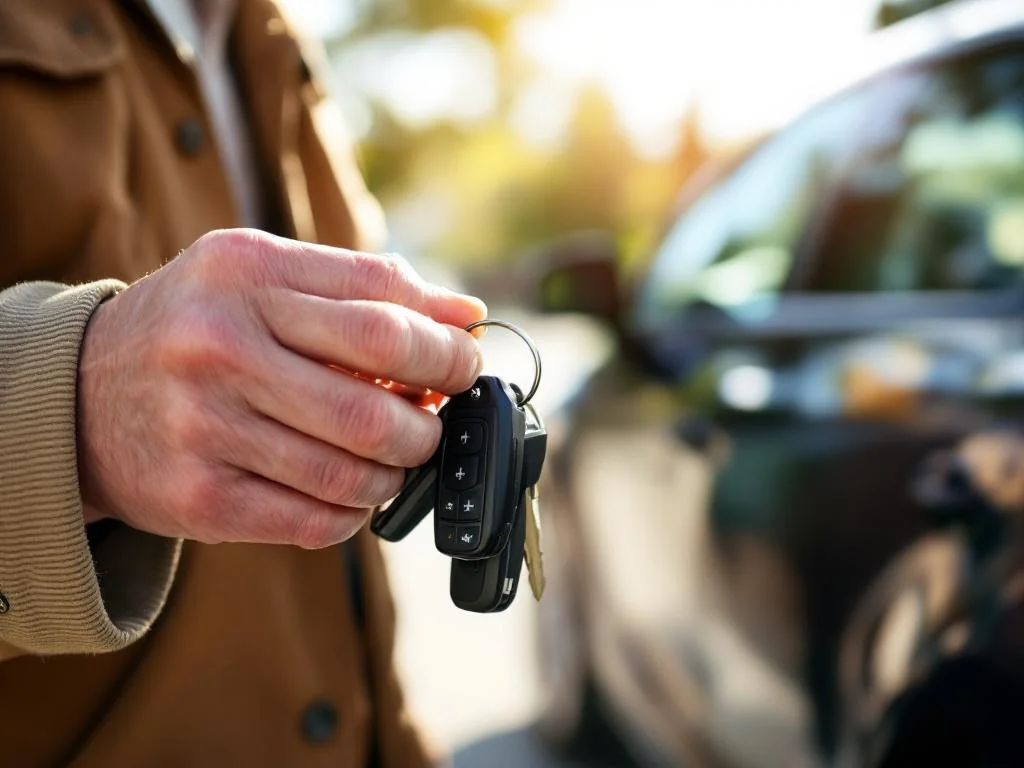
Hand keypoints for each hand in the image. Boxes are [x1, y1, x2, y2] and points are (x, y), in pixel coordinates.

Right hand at [76, 229, 485, 547]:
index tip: (465, 362)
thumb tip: (465, 314)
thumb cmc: (199, 326)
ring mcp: (206, 427)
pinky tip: (352, 491)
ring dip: (397, 471)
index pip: (383, 312)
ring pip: (353, 473)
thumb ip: (362, 286)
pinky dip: (356, 512)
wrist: (82, 395)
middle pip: (374, 404)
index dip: (445, 347)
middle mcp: (219, 346)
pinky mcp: (201, 499)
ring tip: (394, 455)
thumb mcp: (263, 276)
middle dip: (430, 421)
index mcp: (247, 275)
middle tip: (433, 419)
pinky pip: (317, 522)